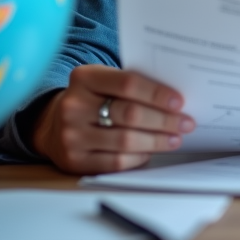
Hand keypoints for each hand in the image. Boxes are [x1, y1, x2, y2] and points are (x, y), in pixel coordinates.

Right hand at [32, 64, 195, 173]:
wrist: (53, 123)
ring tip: (175, 138)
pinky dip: (139, 157)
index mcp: (84, 77)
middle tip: (186, 123)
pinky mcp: (74, 161)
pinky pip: (115, 162)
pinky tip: (152, 151)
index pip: (128, 83)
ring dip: (157, 141)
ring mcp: (71, 135)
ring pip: (125, 141)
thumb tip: (175, 100)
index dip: (157, 94)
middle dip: (164, 120)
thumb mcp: (104, 82)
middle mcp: (74, 105)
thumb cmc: (92, 99)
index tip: (180, 101)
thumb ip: (132, 85)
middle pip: (130, 114)